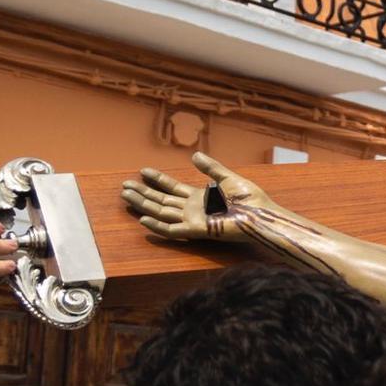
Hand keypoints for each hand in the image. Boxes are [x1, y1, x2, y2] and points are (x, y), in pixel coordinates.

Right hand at [122, 153, 271, 245]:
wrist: (261, 214)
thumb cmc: (250, 199)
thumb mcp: (228, 178)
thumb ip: (211, 168)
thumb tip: (194, 155)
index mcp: (200, 197)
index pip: (172, 188)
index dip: (157, 180)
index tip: (143, 171)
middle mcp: (193, 209)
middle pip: (162, 201)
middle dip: (143, 193)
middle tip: (125, 185)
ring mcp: (193, 220)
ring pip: (162, 213)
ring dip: (144, 205)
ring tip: (126, 196)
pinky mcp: (197, 230)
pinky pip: (173, 230)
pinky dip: (157, 226)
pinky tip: (143, 219)